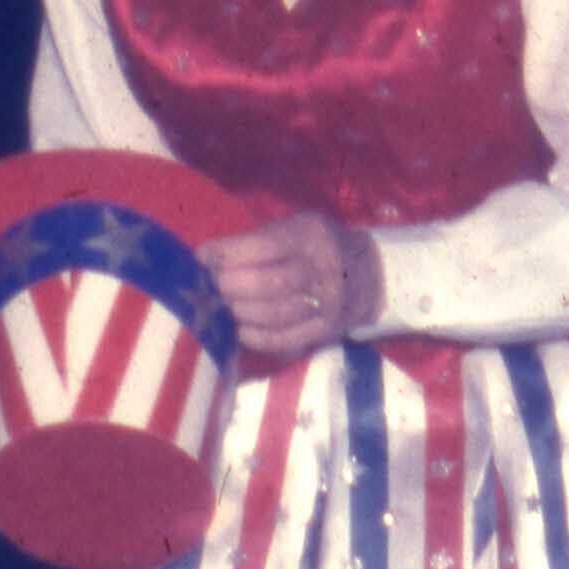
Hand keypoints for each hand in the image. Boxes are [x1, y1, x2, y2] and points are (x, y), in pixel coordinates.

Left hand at [198, 210, 381, 359]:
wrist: (365, 274)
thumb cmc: (312, 248)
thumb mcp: (294, 228)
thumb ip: (256, 241)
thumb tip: (207, 260)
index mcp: (311, 235)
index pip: (264, 245)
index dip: (228, 254)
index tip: (203, 257)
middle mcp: (323, 268)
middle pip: (269, 283)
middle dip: (232, 286)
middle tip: (214, 287)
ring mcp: (327, 302)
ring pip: (276, 314)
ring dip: (241, 312)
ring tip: (226, 306)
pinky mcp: (326, 330)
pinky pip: (286, 339)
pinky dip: (257, 337)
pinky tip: (241, 330)